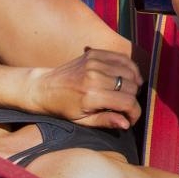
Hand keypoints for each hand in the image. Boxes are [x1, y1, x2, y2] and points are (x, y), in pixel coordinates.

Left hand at [28, 48, 142, 129]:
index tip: (132, 118)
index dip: (135, 112)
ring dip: (134, 83)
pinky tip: (129, 77)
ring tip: (129, 92)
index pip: (127, 102)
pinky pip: (122, 58)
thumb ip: (105, 121)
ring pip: (130, 71)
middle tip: (128, 107)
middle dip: (134, 99)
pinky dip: (129, 67)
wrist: (44, 87)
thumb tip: (126, 124)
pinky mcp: (95, 54)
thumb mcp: (82, 121)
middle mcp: (95, 76)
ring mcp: (95, 62)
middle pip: (131, 86)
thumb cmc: (63, 108)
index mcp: (91, 96)